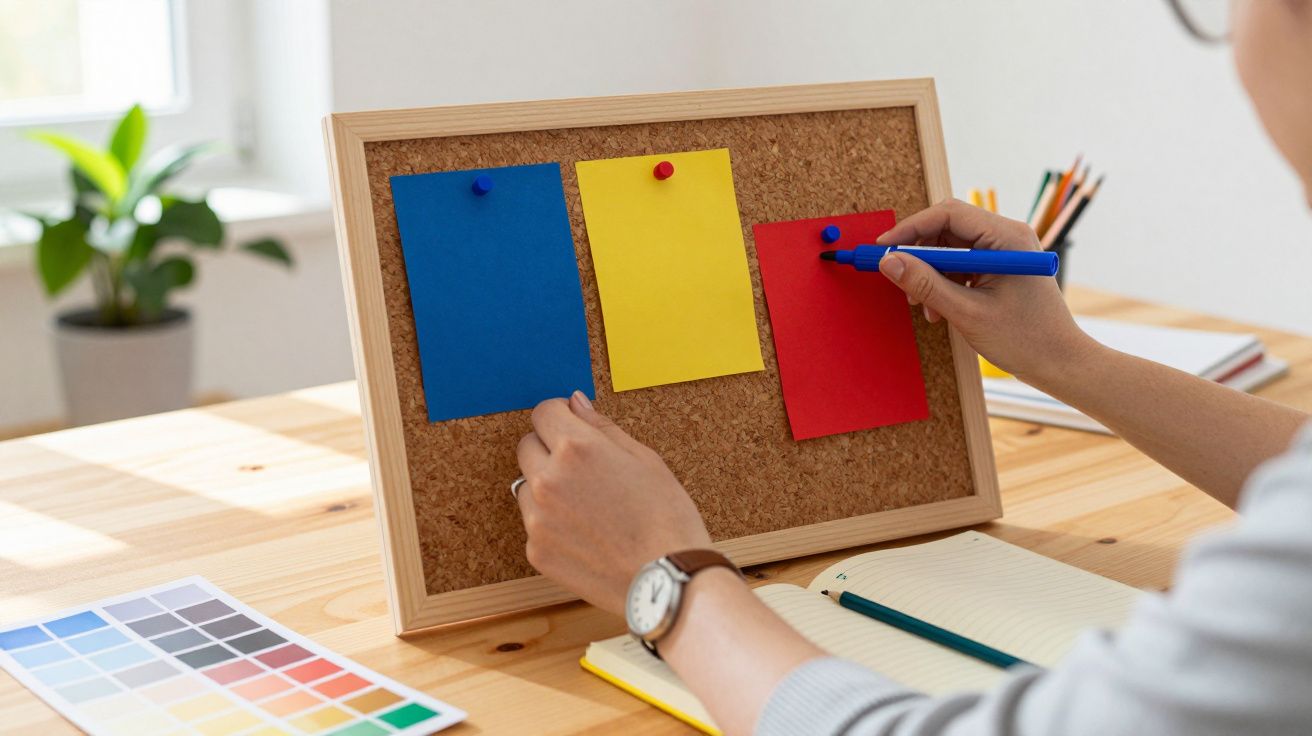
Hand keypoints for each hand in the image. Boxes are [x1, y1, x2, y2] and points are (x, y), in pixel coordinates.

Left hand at [515, 391, 711, 615]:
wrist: (667, 579)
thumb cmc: (667, 519)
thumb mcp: (644, 459)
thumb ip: (601, 427)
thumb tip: (575, 403)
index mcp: (576, 448)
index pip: (543, 412)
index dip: (560, 416)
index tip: (571, 426)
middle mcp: (549, 479)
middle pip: (527, 446)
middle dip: (550, 449)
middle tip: (584, 468)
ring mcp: (538, 518)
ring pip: (526, 485)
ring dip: (547, 487)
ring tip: (588, 505)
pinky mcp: (536, 550)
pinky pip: (534, 523)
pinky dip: (551, 522)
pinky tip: (586, 532)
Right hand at [875, 198, 1095, 383]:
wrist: (1060, 362)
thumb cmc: (1025, 339)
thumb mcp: (967, 312)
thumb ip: (925, 284)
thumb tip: (889, 262)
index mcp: (1007, 237)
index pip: (948, 214)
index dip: (910, 229)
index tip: (883, 247)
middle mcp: (1008, 236)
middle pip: (948, 228)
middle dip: (919, 254)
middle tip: (898, 279)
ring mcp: (1005, 251)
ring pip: (951, 248)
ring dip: (930, 273)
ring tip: (923, 304)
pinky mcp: (1000, 267)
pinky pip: (962, 264)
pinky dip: (944, 282)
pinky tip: (938, 308)